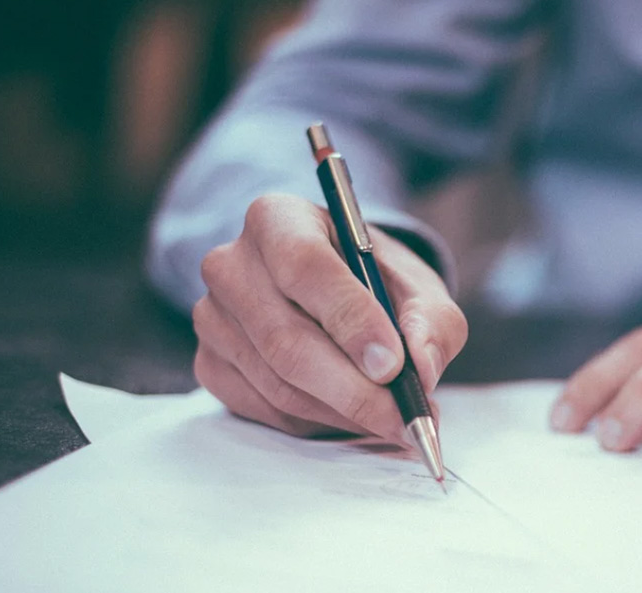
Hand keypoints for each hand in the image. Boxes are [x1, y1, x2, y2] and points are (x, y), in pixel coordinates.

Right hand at [192, 194, 466, 439]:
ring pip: (278, 383)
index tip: (392, 365)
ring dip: (343, 412)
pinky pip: (265, 409)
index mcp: (278, 219)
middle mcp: (231, 264)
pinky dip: (318, 423)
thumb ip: (431, 321)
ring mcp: (212, 317)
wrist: (336, 293)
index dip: (350, 319)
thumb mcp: (418, 288)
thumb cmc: (376, 282)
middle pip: (286, 339)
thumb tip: (421, 367)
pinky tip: (353, 416)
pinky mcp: (210, 364)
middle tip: (404, 417)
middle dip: (354, 389)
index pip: (305, 266)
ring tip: (392, 420)